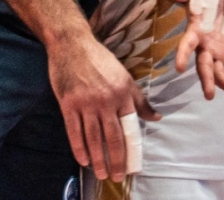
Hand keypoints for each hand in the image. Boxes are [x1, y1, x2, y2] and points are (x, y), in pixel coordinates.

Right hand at [47, 30, 159, 181]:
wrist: (73, 46)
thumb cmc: (101, 61)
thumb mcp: (125, 77)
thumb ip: (139, 100)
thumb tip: (156, 117)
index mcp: (123, 93)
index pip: (130, 126)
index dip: (131, 147)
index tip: (133, 163)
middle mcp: (106, 100)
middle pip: (112, 136)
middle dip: (116, 159)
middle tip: (117, 176)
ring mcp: (86, 103)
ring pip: (93, 137)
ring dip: (98, 158)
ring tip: (101, 173)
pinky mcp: (68, 104)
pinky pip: (74, 131)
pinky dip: (79, 148)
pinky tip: (83, 160)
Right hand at [170, 0, 223, 99]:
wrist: (219, 2)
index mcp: (195, 33)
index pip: (186, 45)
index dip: (181, 55)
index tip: (178, 67)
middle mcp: (203, 48)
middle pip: (204, 67)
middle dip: (207, 81)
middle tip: (208, 95)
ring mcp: (216, 54)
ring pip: (219, 73)